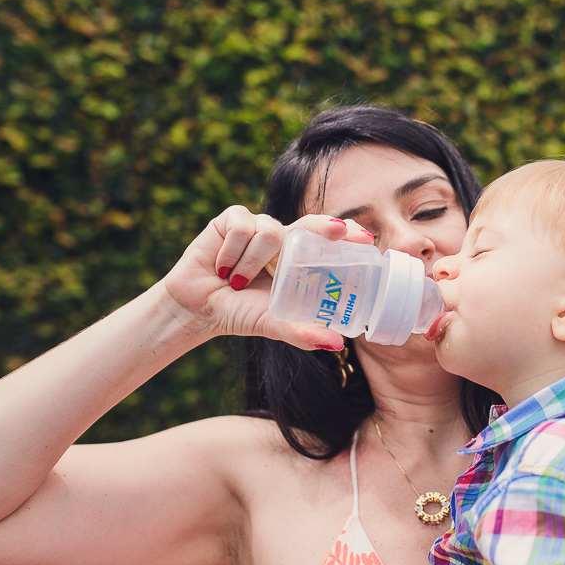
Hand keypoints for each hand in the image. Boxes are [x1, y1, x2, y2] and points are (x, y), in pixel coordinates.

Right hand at [161, 206, 373, 348]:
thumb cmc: (241, 312)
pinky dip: (232, 253)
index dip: (349, 233)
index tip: (367, 239)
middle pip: (310, 224)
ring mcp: (258, 225)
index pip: (328, 240)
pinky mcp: (231, 219)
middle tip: (339, 232)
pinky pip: (242, 228)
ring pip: (271, 232)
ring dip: (253, 263)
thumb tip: (338, 344)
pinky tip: (222, 267)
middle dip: (325, 227)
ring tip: (238, 280)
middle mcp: (283, 238)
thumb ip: (303, 332)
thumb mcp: (275, 324)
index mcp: (298, 258)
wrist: (198, 308)